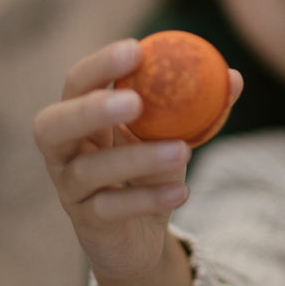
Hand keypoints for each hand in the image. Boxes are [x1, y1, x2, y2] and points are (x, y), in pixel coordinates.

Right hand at [33, 37, 242, 285]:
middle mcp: (63, 151)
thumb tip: (233, 77)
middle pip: (51, 125)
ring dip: (136, 158)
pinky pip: (111, 210)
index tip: (136, 49)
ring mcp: (70, 189)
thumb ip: (199, 107)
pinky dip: (147, 199)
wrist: (141, 236)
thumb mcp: (173, 135)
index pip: (77, 83)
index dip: (99, 65)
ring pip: (88, 171)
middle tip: (134, 102)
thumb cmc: (151, 171)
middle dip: (90, 110)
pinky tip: (182, 192)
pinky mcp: (87, 224)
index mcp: (80, 117)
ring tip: (182, 151)